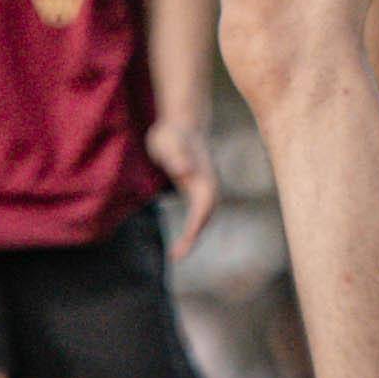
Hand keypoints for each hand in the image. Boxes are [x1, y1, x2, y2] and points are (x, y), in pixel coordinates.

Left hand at [149, 110, 219, 258]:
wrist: (184, 121)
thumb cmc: (173, 133)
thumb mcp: (168, 142)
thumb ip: (176, 155)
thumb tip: (184, 171)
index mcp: (204, 180)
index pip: (201, 213)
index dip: (192, 233)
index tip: (181, 250)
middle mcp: (209, 186)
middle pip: (205, 219)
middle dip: (194, 239)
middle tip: (176, 256)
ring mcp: (206, 187)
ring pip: (205, 218)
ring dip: (195, 235)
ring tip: (178, 252)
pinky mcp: (199, 188)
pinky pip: (199, 213)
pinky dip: (193, 227)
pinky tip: (183, 238)